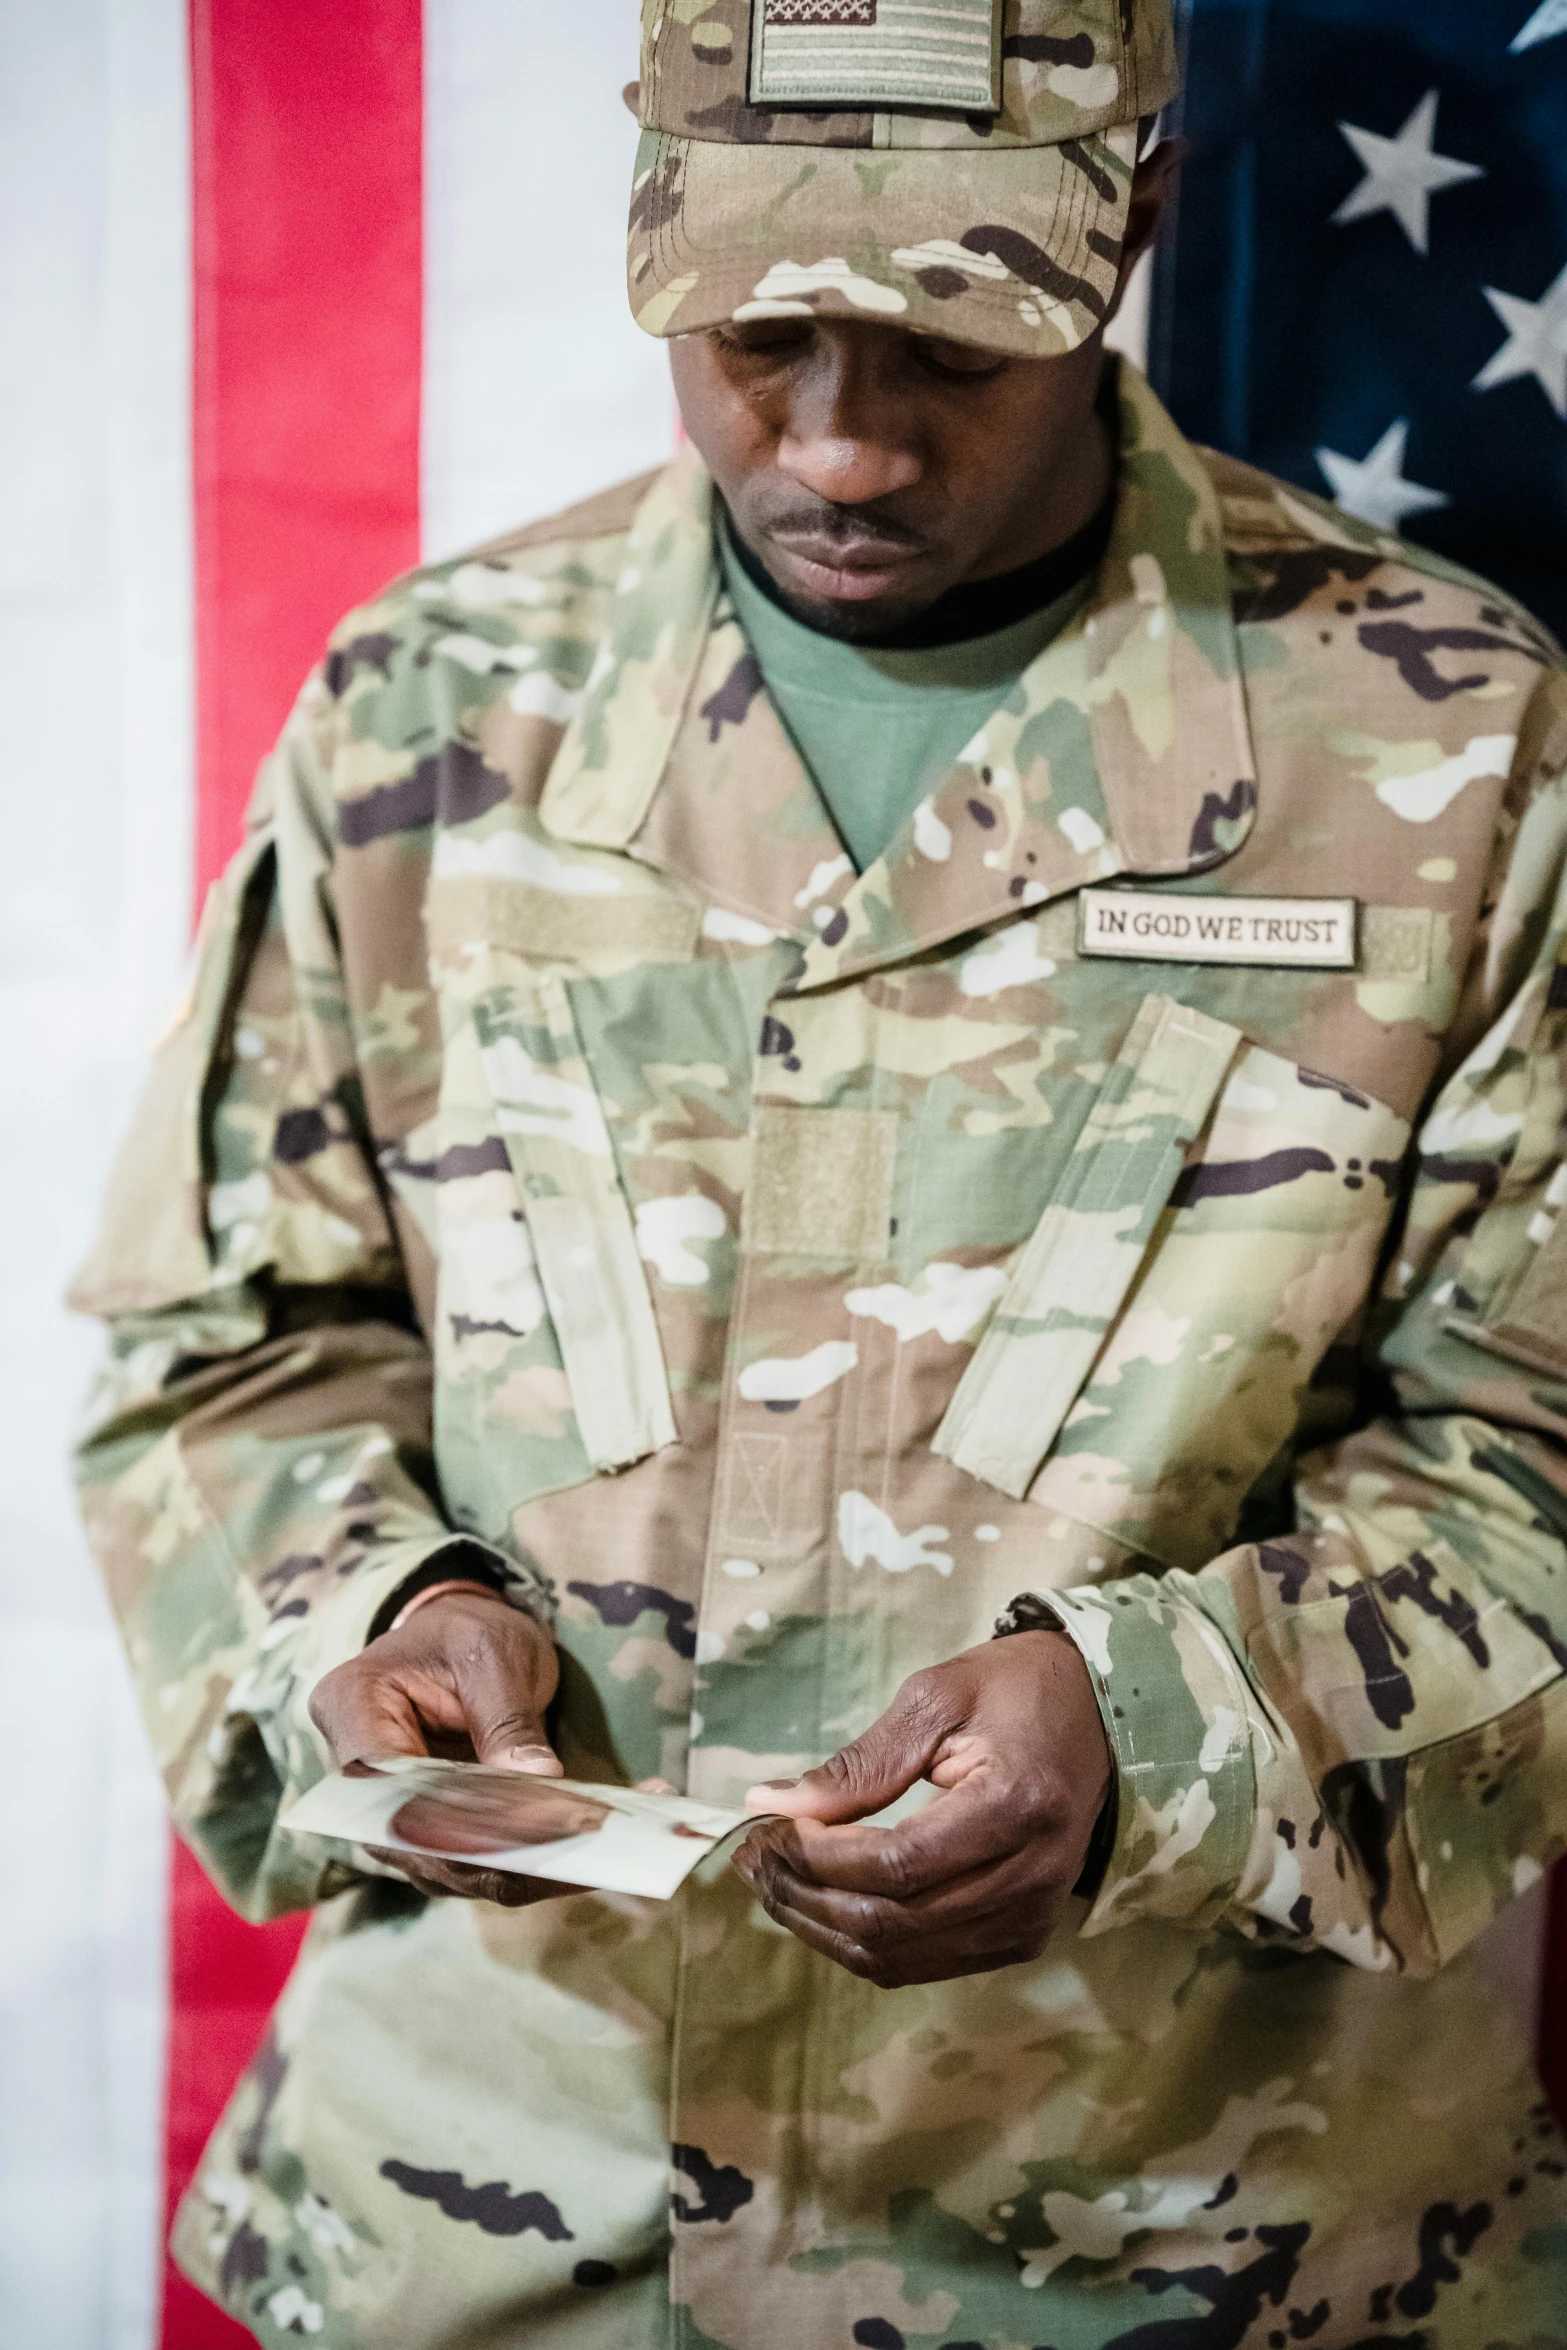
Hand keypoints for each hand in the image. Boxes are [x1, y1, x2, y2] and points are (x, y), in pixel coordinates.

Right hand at [309, 1586, 565, 1906]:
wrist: (462, 1642)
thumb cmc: (466, 1634)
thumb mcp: (492, 1655)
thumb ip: (507, 1720)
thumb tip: (539, 1780)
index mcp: (351, 1707)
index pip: (385, 1783)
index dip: (447, 1816)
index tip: (522, 1826)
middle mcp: (358, 1776)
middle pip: (416, 1842)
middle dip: (498, 1855)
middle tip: (577, 1846)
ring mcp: (392, 1817)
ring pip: (451, 1868)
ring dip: (524, 1870)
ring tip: (593, 1853)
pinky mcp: (434, 1838)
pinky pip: (477, 1865)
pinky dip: (532, 1865)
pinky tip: (586, 1854)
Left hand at [732, 1630, 1110, 1986]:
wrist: (1101, 1719)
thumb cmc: (1016, 1692)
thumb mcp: (937, 1698)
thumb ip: (860, 1763)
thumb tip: (771, 1804)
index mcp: (1015, 1806)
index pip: (897, 1865)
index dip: (819, 1858)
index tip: (770, 1827)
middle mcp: (1030, 1878)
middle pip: (892, 1921)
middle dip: (806, 1895)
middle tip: (754, 1854)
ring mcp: (1029, 1918)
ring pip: (898, 1956)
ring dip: (821, 1925)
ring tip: (773, 1878)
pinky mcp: (1021, 1937)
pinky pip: (922, 1962)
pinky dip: (860, 1940)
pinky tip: (822, 1901)